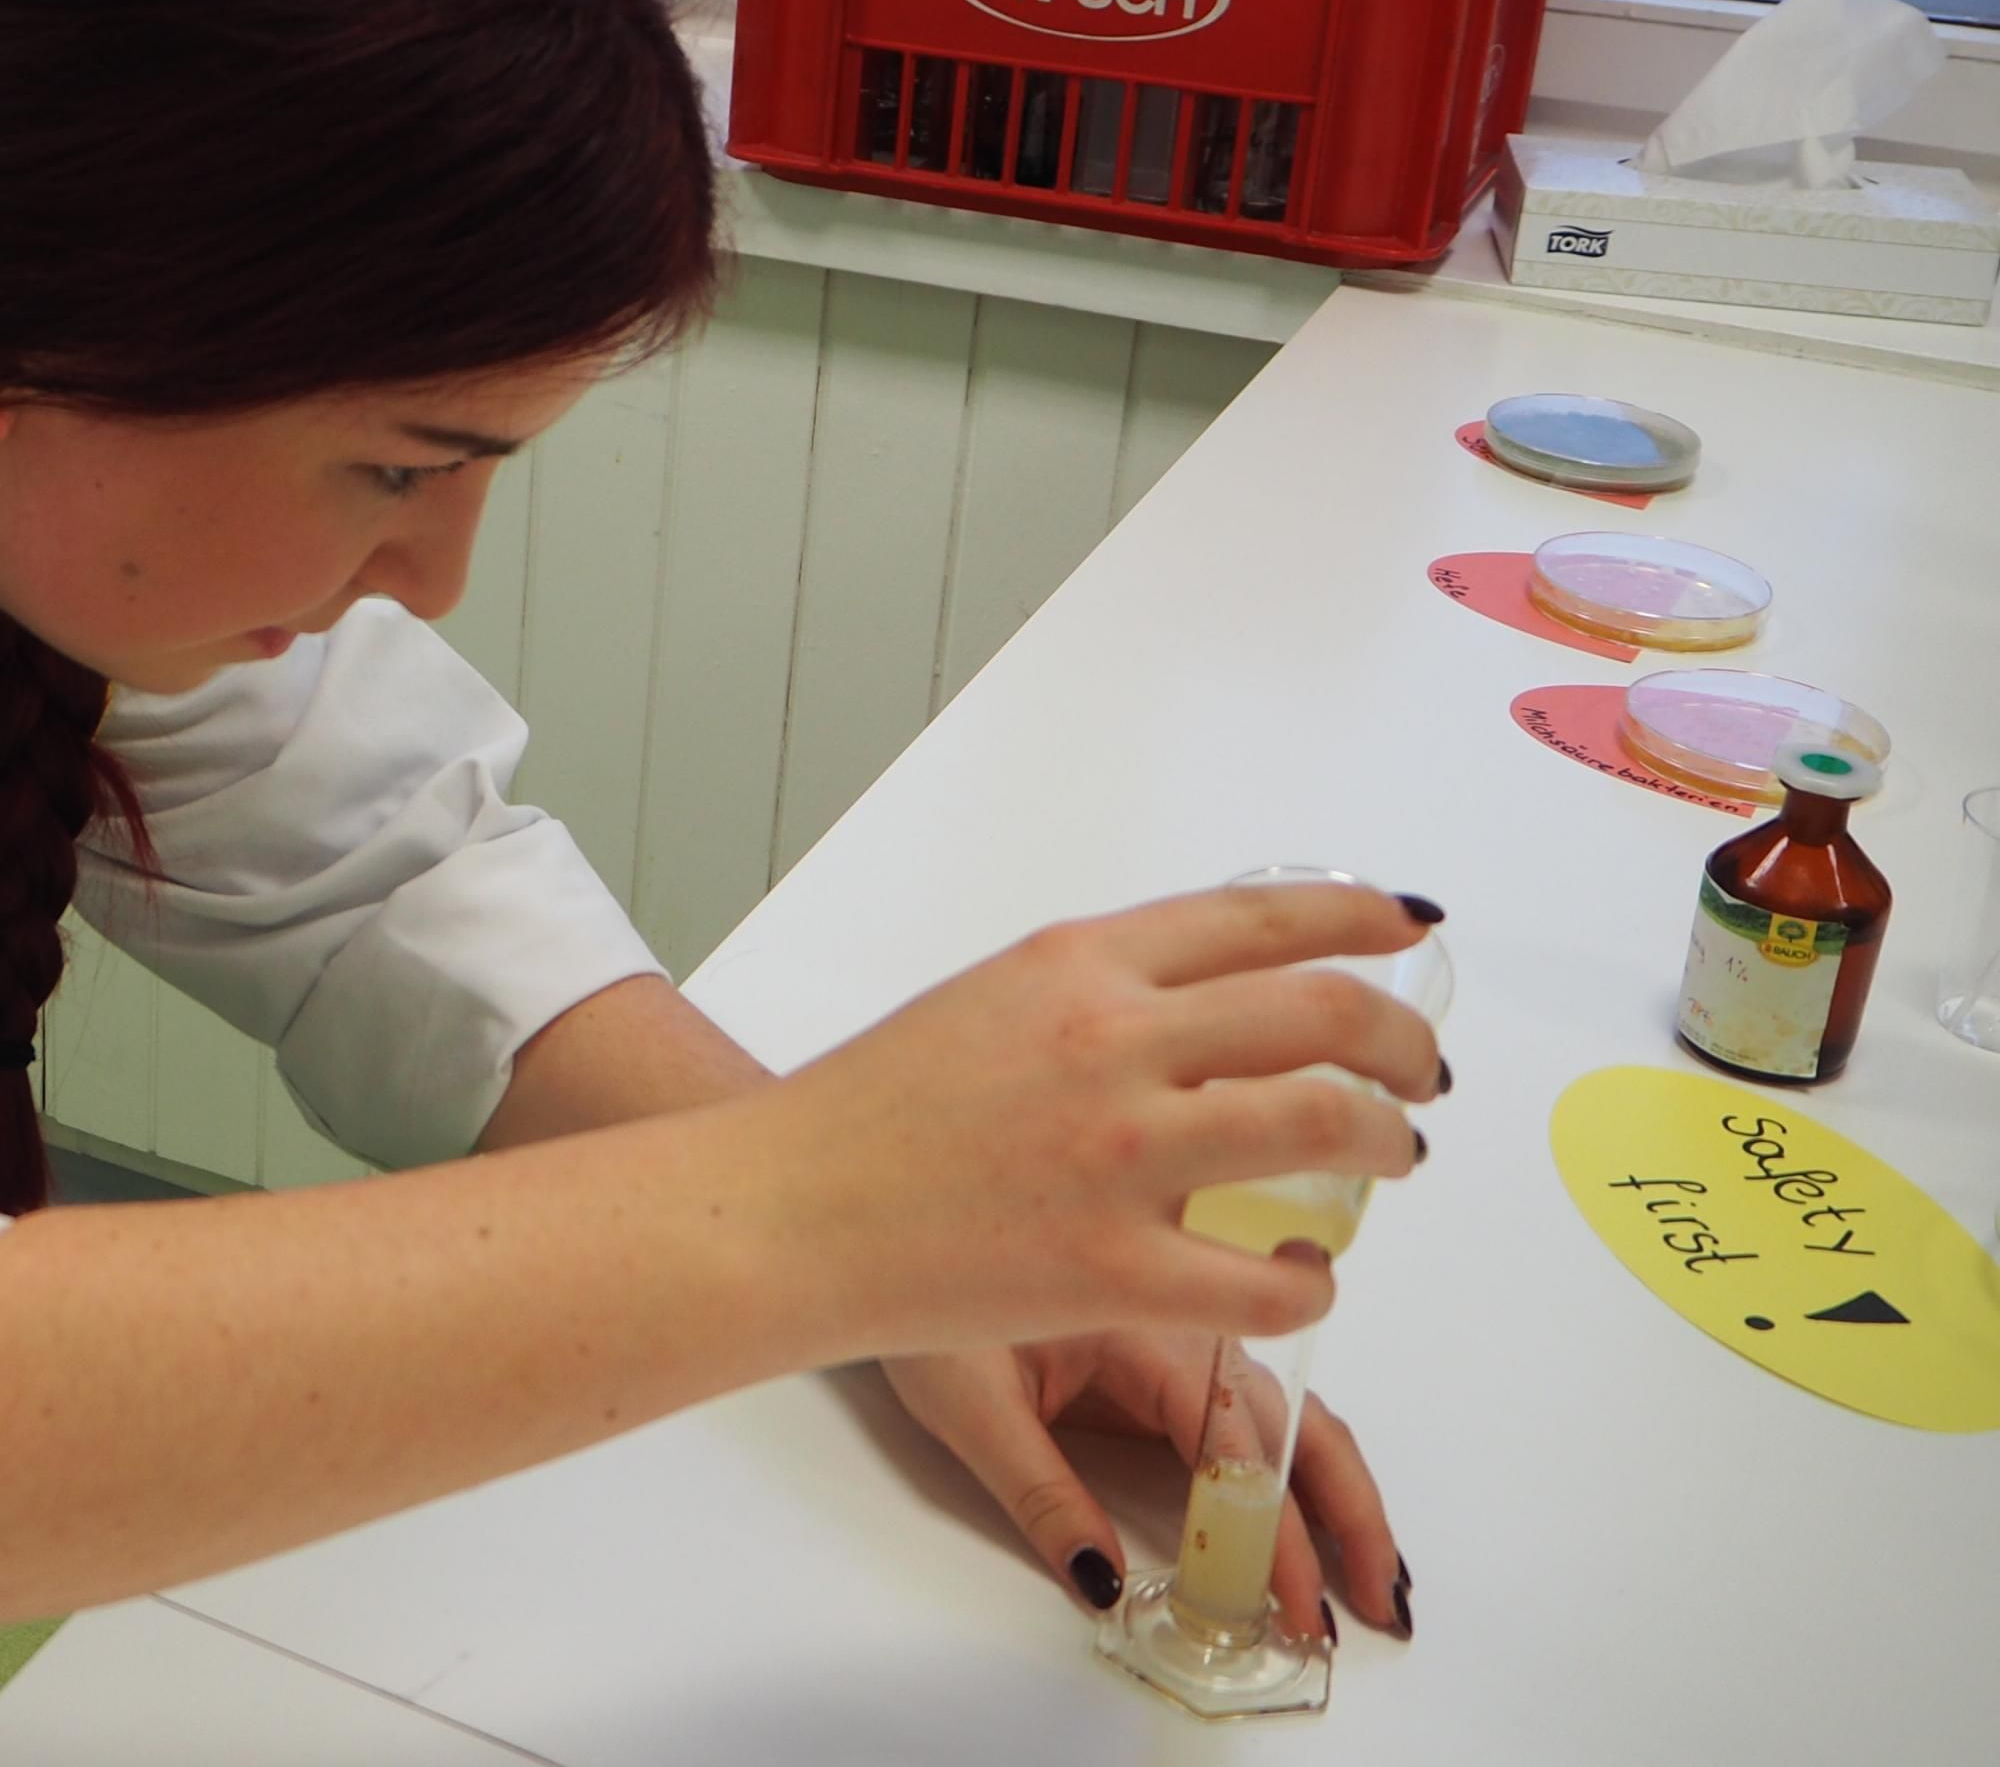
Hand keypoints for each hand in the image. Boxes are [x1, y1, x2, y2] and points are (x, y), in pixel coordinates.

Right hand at [757, 879, 1445, 1358]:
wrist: (777, 1210)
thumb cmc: (862, 1117)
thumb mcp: (984, 1003)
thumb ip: (1095, 995)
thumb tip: (1211, 1007)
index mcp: (1074, 966)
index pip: (1259, 917)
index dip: (1358, 918)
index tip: (1405, 930)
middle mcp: (1107, 1043)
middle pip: (1321, 1013)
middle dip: (1402, 1040)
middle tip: (1420, 1073)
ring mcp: (1113, 1156)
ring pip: (1322, 1124)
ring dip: (1386, 1141)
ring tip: (1394, 1158)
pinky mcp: (1107, 1267)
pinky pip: (1263, 1276)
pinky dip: (1310, 1279)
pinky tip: (1300, 1276)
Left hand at [884, 1332, 1413, 1642]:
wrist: (886, 1220)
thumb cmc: (919, 1302)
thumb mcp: (966, 1403)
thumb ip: (1039, 1493)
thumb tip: (1102, 1580)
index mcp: (1138, 1327)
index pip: (1232, 1442)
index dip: (1270, 1532)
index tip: (1292, 1601)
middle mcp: (1180, 1326)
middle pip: (1293, 1424)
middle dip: (1347, 1514)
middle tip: (1378, 1600)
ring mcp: (1186, 1335)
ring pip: (1293, 1412)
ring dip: (1344, 1491)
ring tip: (1381, 1575)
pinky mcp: (1175, 1349)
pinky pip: (1258, 1405)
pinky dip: (1307, 1460)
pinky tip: (1334, 1514)